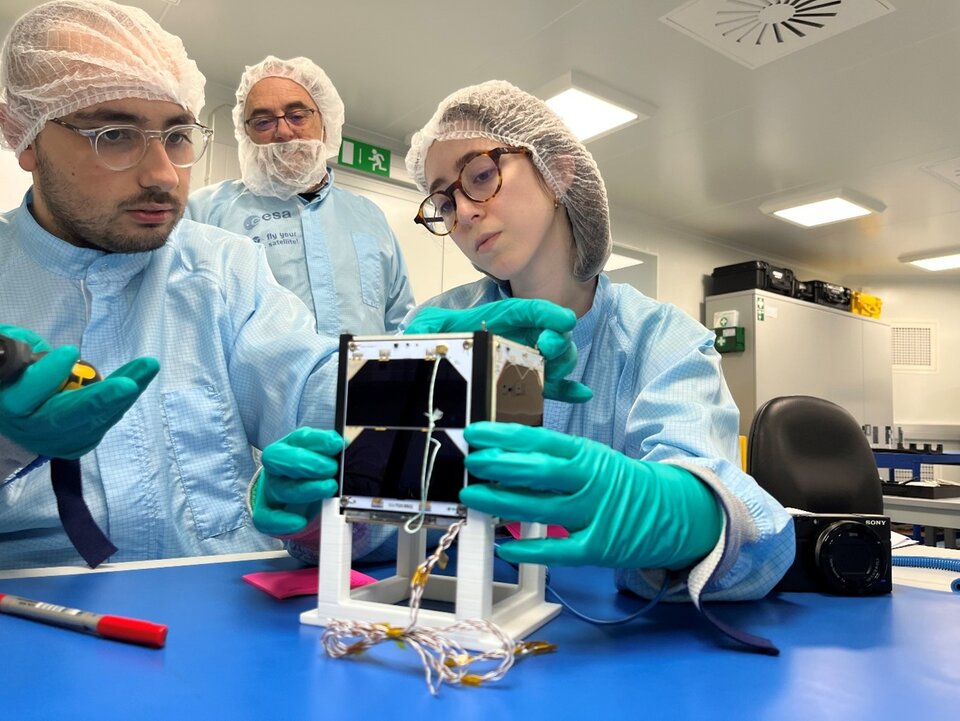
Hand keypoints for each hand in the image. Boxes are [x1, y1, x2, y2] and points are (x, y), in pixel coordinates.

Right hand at [0, 325, 158, 458]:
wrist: (15, 416)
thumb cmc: (14, 377)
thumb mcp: (9, 356)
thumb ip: (20, 352)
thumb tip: (47, 353)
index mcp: (7, 403)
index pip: (25, 395)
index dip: (47, 375)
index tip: (71, 351)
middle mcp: (31, 428)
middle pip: (66, 417)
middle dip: (100, 400)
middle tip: (127, 385)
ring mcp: (56, 440)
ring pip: (94, 420)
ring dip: (123, 394)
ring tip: (147, 367)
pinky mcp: (78, 443)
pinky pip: (104, 422)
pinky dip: (123, 401)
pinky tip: (140, 378)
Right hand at [252, 427, 342, 534]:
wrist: (298, 492)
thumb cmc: (315, 472)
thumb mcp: (326, 459)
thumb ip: (335, 454)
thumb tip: (347, 448)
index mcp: (291, 446)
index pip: (299, 438)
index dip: (318, 440)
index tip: (337, 444)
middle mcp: (277, 466)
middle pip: (278, 459)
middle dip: (306, 463)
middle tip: (331, 468)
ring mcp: (271, 489)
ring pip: (281, 489)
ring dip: (306, 489)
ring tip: (329, 488)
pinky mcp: (267, 512)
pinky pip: (266, 518)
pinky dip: (282, 521)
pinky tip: (300, 522)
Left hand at [404, 299, 591, 403]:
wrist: (426, 369)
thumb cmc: (428, 346)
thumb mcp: (425, 332)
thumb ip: (425, 331)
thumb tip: (420, 336)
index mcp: (495, 320)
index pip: (526, 311)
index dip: (547, 312)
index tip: (562, 319)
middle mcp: (514, 338)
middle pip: (550, 334)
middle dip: (558, 338)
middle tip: (550, 346)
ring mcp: (521, 361)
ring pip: (556, 359)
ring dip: (563, 363)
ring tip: (557, 371)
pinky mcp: (523, 385)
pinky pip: (550, 387)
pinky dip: (567, 390)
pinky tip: (581, 394)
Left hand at [460, 422, 722, 569]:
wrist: (674, 512)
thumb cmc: (620, 484)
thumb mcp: (593, 461)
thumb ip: (556, 461)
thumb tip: (504, 458)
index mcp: (587, 455)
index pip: (541, 440)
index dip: (505, 436)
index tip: (476, 432)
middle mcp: (591, 482)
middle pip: (540, 472)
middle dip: (501, 465)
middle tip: (471, 462)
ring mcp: (595, 515)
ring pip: (542, 509)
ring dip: (502, 503)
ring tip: (473, 496)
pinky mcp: (598, 548)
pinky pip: (558, 551)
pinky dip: (529, 549)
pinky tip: (504, 546)